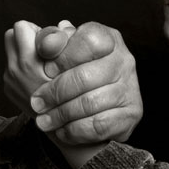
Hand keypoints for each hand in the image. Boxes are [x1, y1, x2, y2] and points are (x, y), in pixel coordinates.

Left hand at [3, 19, 76, 114]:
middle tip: (44, 49)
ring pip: (11, 51)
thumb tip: (62, 24)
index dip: (38, 31)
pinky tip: (39, 77)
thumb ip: (67, 40)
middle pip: (11, 36)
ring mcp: (9, 82)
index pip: (21, 27)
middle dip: (27, 37)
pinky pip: (12, 66)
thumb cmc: (74, 93)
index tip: (49, 42)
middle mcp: (14, 71)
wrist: (62, 127)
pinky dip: (23, 67)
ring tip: (42, 64)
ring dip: (25, 52)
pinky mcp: (9, 90)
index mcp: (28, 61)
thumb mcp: (75, 63)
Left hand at [32, 22, 142, 144]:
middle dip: (55, 93)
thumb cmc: (71, 72)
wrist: (98, 105)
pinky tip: (62, 130)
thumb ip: (50, 41)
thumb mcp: (59, 51)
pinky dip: (76, 130)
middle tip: (36, 103)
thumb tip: (48, 41)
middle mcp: (123, 60)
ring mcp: (130, 87)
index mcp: (107, 38)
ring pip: (90, 103)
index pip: (88, 40)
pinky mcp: (132, 113)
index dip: (64, 57)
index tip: (46, 70)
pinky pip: (100, 125)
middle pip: (86, 76)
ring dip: (61, 114)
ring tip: (43, 120)